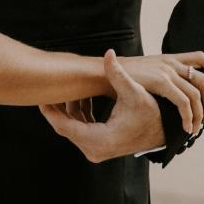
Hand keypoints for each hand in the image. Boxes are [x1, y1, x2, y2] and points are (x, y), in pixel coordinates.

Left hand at [39, 50, 203, 163]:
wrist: (164, 132)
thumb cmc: (152, 113)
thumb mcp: (135, 93)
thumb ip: (118, 74)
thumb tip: (109, 53)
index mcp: (100, 139)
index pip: (63, 126)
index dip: (50, 109)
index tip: (40, 94)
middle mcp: (94, 150)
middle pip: (64, 127)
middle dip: (56, 106)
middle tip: (47, 86)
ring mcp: (95, 151)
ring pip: (71, 128)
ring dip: (67, 109)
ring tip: (62, 88)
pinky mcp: (97, 148)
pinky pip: (79, 130)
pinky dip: (78, 115)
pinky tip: (81, 97)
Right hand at [115, 50, 203, 135]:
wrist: (101, 74)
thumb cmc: (118, 79)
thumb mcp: (141, 76)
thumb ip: (156, 83)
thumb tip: (164, 98)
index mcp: (168, 60)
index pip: (199, 58)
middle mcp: (170, 63)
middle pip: (203, 80)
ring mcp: (167, 72)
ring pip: (195, 94)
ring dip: (200, 114)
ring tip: (196, 128)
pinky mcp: (161, 82)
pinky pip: (183, 102)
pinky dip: (188, 116)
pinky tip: (187, 128)